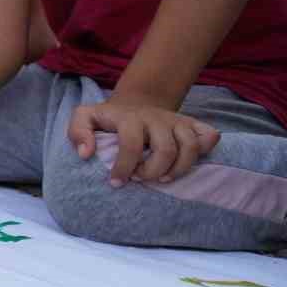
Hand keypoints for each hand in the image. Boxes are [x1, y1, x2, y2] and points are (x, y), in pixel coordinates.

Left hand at [66, 99, 219, 185]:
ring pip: (190, 146)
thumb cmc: (108, 118)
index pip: (131, 144)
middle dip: (152, 171)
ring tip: (162, 178)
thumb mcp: (85, 117)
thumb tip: (86, 153)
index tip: (116, 183)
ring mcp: (177, 120)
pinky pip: (209, 135)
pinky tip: (191, 162)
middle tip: (140, 179)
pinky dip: (207, 149)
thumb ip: (77, 131)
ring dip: (179, 168)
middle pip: (166, 149)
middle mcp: (157, 118)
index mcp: (130, 117)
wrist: (133, 103)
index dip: (124, 167)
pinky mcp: (191, 124)